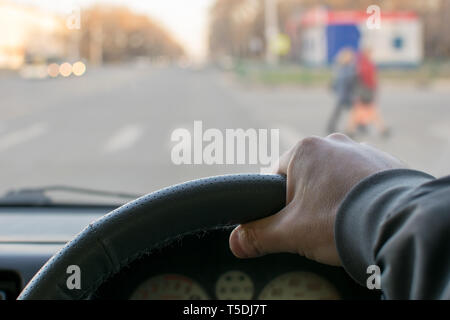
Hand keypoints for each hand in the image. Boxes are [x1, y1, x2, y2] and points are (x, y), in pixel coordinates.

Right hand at [229, 133, 404, 265]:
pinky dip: (358, 194)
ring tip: (341, 221)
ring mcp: (362, 150)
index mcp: (305, 151)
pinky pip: (362, 179)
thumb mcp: (290, 232)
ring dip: (333, 195)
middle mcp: (333, 143)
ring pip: (335, 176)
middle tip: (314, 225)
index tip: (286, 221)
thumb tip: (236, 242)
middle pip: (306, 176)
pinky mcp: (385, 163)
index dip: (276, 201)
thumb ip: (258, 235)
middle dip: (306, 199)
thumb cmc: (339, 220)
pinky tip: (362, 214)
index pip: (275, 174)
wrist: (398, 223)